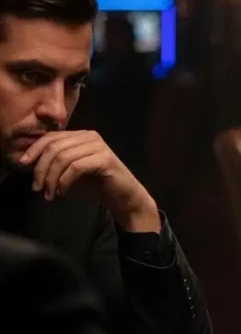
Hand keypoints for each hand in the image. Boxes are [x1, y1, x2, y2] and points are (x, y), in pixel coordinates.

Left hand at [19, 130, 158, 231]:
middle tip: (37, 188)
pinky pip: (76, 167)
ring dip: (51, 178)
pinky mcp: (105, 159)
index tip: (23, 165)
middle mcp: (90, 136)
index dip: (34, 150)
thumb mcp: (70, 170)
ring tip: (49, 194)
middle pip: (54, 147)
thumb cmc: (97, 184)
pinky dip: (64, 181)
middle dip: (41, 169)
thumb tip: (29, 160)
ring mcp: (99, 147)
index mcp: (81, 135)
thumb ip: (55, 161)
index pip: (51, 137)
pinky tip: (62, 192)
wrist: (123, 197)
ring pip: (63, 158)